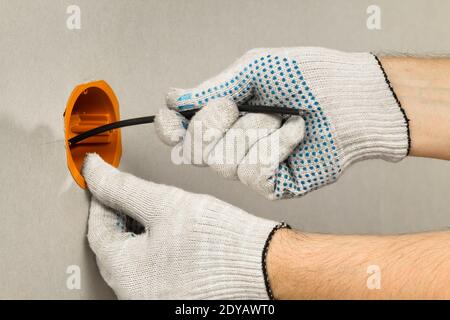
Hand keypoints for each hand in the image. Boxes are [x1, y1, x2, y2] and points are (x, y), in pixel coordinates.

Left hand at [82, 153, 284, 298]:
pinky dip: (153, 251)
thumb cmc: (220, 241)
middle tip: (128, 194)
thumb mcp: (164, 203)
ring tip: (152, 213)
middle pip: (113, 248)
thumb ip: (123, 188)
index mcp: (126, 274)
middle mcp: (135, 295)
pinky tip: (166, 235)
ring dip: (136, 234)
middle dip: (118, 217)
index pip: (98, 230)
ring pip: (132, 261)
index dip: (101, 199)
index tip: (105, 182)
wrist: (263, 264)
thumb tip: (95, 172)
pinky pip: (150, 272)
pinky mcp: (172, 298)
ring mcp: (155, 299)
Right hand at [155, 47, 408, 198]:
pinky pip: (255, 173)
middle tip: (242, 104)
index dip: (169, 127)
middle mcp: (232, 145)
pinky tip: (295, 135)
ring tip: (281, 117)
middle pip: (194, 151)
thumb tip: (175, 99)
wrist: (350, 97)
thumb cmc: (308, 77)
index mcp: (223, 117)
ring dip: (255, 131)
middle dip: (216, 122)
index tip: (172, 116)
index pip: (178, 132)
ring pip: (224, 163)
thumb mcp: (254, 69)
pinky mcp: (273, 185)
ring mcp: (251, 167)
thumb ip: (213, 87)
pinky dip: (276, 147)